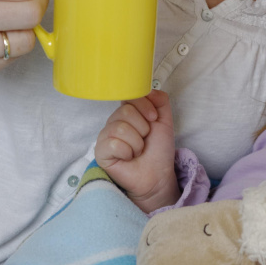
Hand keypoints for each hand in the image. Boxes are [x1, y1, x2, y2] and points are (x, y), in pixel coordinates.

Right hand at [94, 91, 178, 211]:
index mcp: (126, 113)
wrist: (157, 175)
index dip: (144, 106)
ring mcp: (105, 137)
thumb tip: (148, 88)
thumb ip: (160, 100)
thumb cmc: (158, 150)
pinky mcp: (100, 153)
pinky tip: (128, 158)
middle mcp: (113, 122)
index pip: (129, 96)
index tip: (153, 119)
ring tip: (137, 151)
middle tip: (144, 141)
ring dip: (136, 143)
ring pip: (120, 128)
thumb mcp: (165, 121)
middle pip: (125, 111)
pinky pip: (112, 144)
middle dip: (142, 128)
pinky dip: (126, 152)